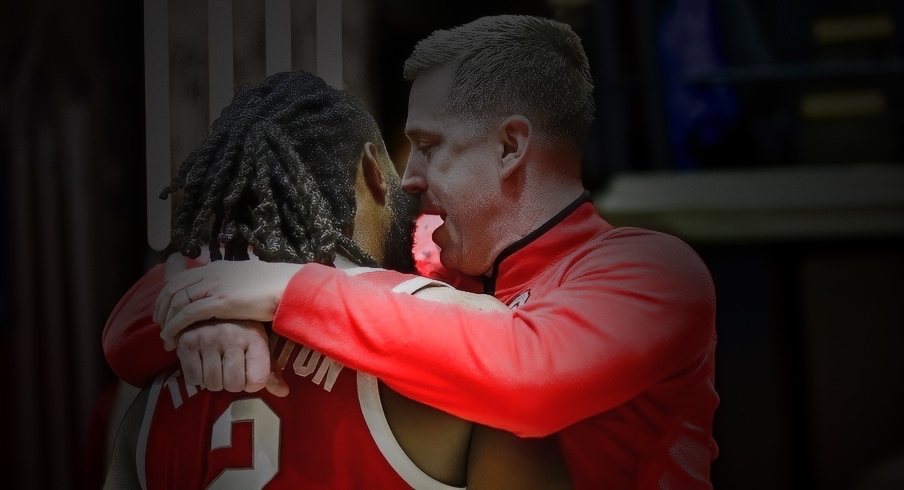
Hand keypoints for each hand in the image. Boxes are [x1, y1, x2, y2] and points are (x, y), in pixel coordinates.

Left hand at [154, 260, 303, 349]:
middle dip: (161, 309)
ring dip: (166, 321)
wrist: (287, 287)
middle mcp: (210, 274)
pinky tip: (172, 337)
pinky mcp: (219, 302)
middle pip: (172, 289)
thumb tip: (226, 293)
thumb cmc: (272, 286)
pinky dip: (175, 326)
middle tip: (160, 326)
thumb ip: (231, 284)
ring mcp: (213, 287)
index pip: (179, 279)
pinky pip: (188, 314)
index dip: (166, 296)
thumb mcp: (246, 279)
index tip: (164, 312)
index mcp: (215, 268)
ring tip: (165, 337)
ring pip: (176, 302)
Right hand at [177, 320, 288, 396]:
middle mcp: (231, 336)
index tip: (249, 374)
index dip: (252, 383)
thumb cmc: (240, 333)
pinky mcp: (186, 343)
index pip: (257, 380)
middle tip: (229, 370)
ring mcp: (207, 338)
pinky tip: (202, 363)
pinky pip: (193, 379)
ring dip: (214, 381)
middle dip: (232, 383)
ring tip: (216, 365)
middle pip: (233, 385)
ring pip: (212, 384)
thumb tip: (283, 393)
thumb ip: (270, 372)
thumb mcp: (258, 348)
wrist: (209, 312)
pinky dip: (197, 377)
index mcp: (254, 337)